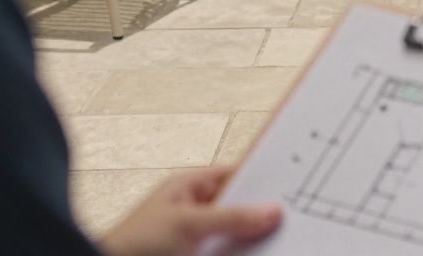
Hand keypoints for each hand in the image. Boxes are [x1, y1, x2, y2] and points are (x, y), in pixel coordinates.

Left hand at [99, 166, 281, 255]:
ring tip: (279, 239)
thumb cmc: (131, 245)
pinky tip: (258, 253)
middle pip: (240, 208)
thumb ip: (231, 217)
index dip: (262, 179)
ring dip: (252, 239)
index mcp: (188, 187)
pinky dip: (241, 253)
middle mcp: (194, 210)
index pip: (235, 175)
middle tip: (289, 218)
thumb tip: (269, 210)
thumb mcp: (188, 224)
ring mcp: (196, 238)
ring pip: (236, 235)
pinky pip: (228, 253)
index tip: (290, 185)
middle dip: (261, 214)